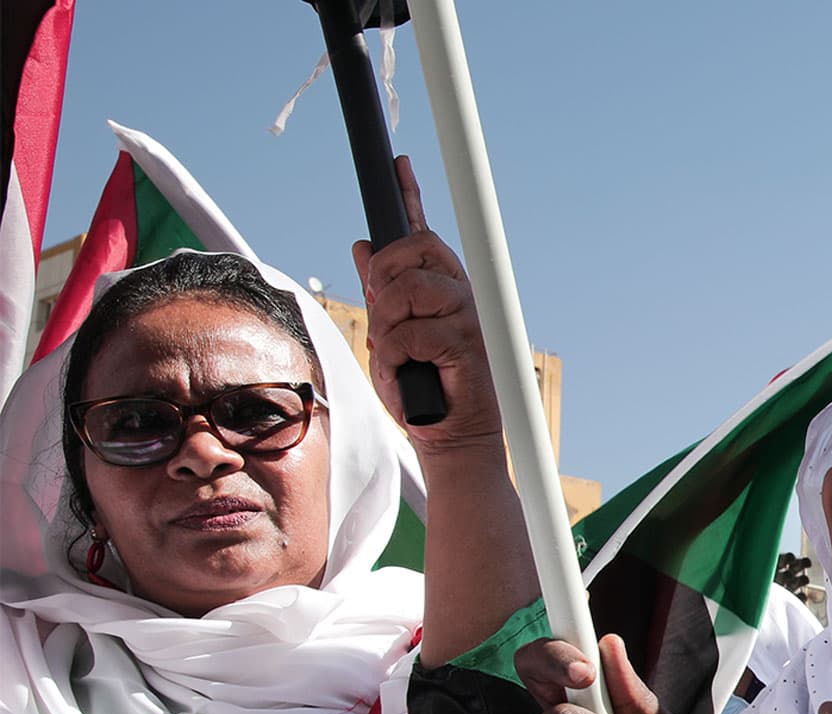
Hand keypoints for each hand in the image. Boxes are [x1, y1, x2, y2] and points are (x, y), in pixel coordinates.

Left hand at [350, 156, 503, 456]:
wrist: (447, 432)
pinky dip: (398, 355)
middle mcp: (457, 292)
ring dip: (390, 322)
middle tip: (384, 313)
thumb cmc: (422, 387)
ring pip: (411, 288)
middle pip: (416, 247)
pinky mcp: (467, 343)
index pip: (421, 232)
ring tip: (399, 352)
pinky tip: (410, 371)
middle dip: (386, 276)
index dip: (409, 195)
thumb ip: (381, 291)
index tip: (398, 162)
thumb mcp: (388, 332)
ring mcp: (466, 315)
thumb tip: (363, 247)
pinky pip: (413, 332)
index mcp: (438, 286)